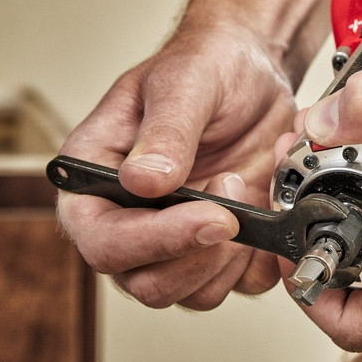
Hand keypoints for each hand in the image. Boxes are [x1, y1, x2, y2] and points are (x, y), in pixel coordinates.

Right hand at [58, 24, 295, 308]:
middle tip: (234, 192)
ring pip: (193, 293)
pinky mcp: (220, 248)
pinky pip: (238, 284)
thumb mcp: (184, 84)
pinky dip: (260, 259)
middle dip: (200, 251)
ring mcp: (176, 239)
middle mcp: (130, 220)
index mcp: (95, 181)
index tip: (210, 214)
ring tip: (247, 190)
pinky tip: (266, 210)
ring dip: (231, 256)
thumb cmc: (206, 67)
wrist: (252, 73)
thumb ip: (165, 132)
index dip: (154, 240)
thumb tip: (144, 183)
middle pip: (147, 282)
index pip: (101, 240)